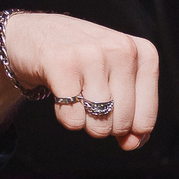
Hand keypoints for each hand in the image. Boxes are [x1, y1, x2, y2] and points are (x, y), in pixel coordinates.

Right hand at [0, 11, 159, 150]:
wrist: (31, 34)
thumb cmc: (80, 60)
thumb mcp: (116, 77)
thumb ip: (133, 113)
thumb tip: (132, 144)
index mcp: (143, 53)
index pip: (146, 118)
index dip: (130, 131)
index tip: (116, 117)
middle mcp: (122, 49)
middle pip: (123, 124)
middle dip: (104, 125)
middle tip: (89, 100)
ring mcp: (93, 55)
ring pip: (99, 124)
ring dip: (85, 122)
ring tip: (77, 96)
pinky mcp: (62, 63)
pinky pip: (73, 119)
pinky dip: (65, 116)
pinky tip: (61, 93)